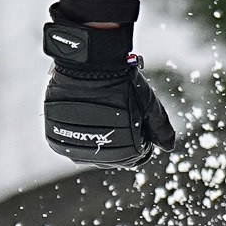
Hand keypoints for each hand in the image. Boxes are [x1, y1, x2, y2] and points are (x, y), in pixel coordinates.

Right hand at [42, 22, 178, 169]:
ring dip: (98, 137)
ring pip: (91, 152)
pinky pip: (70, 144)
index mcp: (125, 152)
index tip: (139, 125)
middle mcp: (99, 157)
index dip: (141, 144)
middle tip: (121, 114)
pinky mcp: (57, 139)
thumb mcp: (149, 103)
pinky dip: (78, 133)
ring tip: (103, 113)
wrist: (89, 65)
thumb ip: (160, 128)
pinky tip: (85, 115)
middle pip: (113, 157)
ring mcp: (76, 150)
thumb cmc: (122, 83)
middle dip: (120, 140)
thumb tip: (169, 146)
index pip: (135, 159)